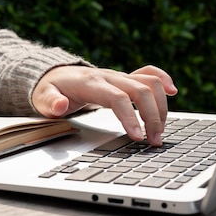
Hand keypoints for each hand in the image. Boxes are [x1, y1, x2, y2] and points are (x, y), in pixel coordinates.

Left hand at [32, 65, 177, 145]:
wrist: (53, 75)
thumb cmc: (50, 89)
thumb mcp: (42, 98)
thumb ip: (50, 102)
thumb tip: (60, 105)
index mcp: (90, 82)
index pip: (117, 98)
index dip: (130, 117)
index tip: (138, 137)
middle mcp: (108, 76)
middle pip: (140, 90)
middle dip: (152, 117)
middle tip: (154, 141)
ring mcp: (118, 76)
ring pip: (149, 83)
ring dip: (160, 106)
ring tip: (159, 131)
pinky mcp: (124, 78)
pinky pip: (148, 73)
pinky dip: (163, 80)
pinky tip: (173, 92)